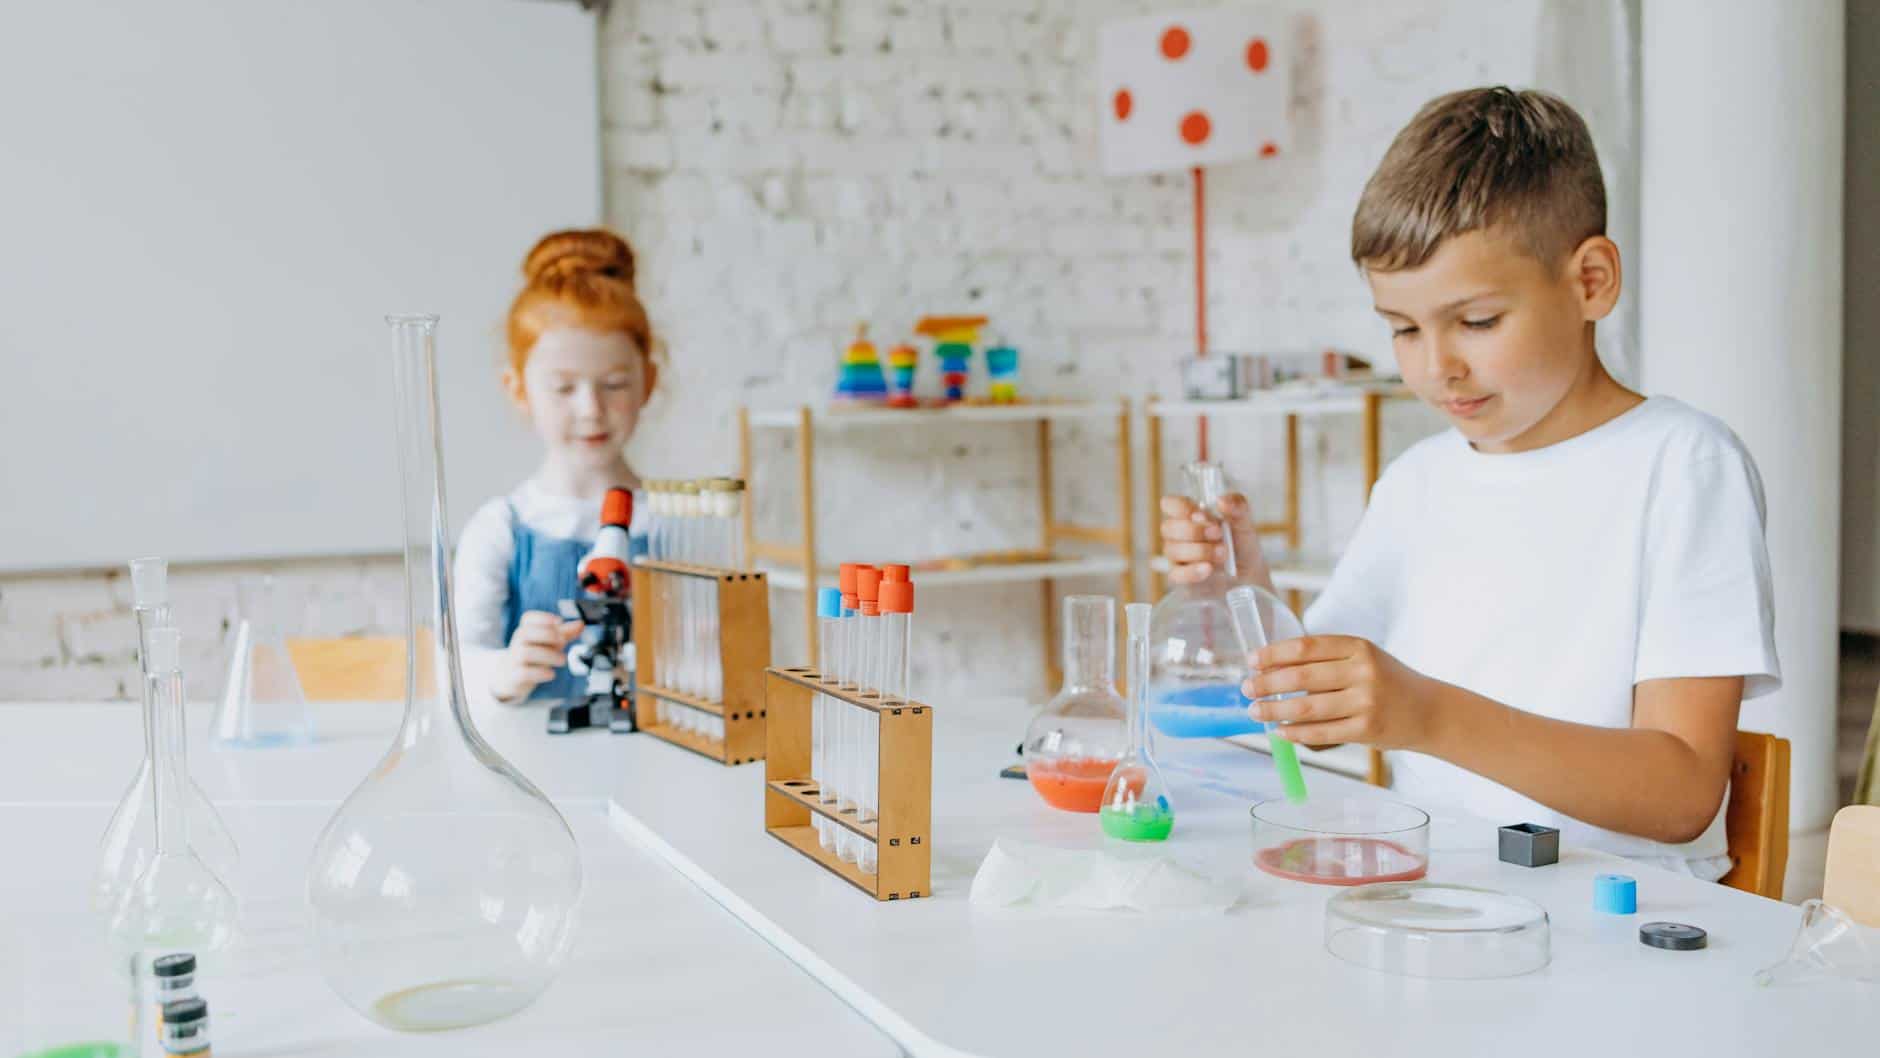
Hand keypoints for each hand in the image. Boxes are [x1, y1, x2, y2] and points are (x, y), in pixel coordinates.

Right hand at [491, 610, 582, 702]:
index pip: (528, 618)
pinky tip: (551, 674)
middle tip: (563, 641)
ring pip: (526, 653)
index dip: (544, 618)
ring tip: (563, 660)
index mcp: (525, 630)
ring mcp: (514, 659)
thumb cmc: (534, 655)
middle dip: (547, 635)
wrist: (511, 677)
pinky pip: (523, 673)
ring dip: (548, 655)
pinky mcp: (515, 676)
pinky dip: (539, 673)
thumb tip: (581, 624)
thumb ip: (564, 633)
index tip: (559, 622)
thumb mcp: (548, 643)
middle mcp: (518, 642)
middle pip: (525, 633)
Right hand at [1159, 492, 1260, 585]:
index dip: (1181, 507)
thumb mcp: (1244, 522)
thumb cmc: (1241, 545)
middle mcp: (1178, 535)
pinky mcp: (1181, 578)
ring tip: (1223, 553)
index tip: (1202, 514)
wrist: (1249, 573)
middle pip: (1168, 527)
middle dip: (1195, 530)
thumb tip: (1222, 501)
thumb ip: (1237, 506)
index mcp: (1189, 516)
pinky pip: (1176, 574)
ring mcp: (1177, 557)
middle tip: (1219, 534)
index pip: (1169, 504)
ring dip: (1200, 550)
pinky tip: (1208, 568)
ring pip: (1173, 550)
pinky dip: (1193, 571)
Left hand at [1244, 635, 1444, 750]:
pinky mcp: (1367, 730)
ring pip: (1308, 708)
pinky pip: (1322, 733)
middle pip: (1302, 677)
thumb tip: (1271, 667)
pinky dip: (1295, 733)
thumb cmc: (1387, 681)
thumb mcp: (1363, 658)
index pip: (1306, 647)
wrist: (1429, 711)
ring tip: (1254, 711)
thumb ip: (1326, 659)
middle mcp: (1363, 672)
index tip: (1251, 661)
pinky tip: (1278, 731)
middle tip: (1246, 688)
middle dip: (1266, 683)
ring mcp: (1366, 702)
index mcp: (1358, 647)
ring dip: (1274, 710)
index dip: (1273, 654)